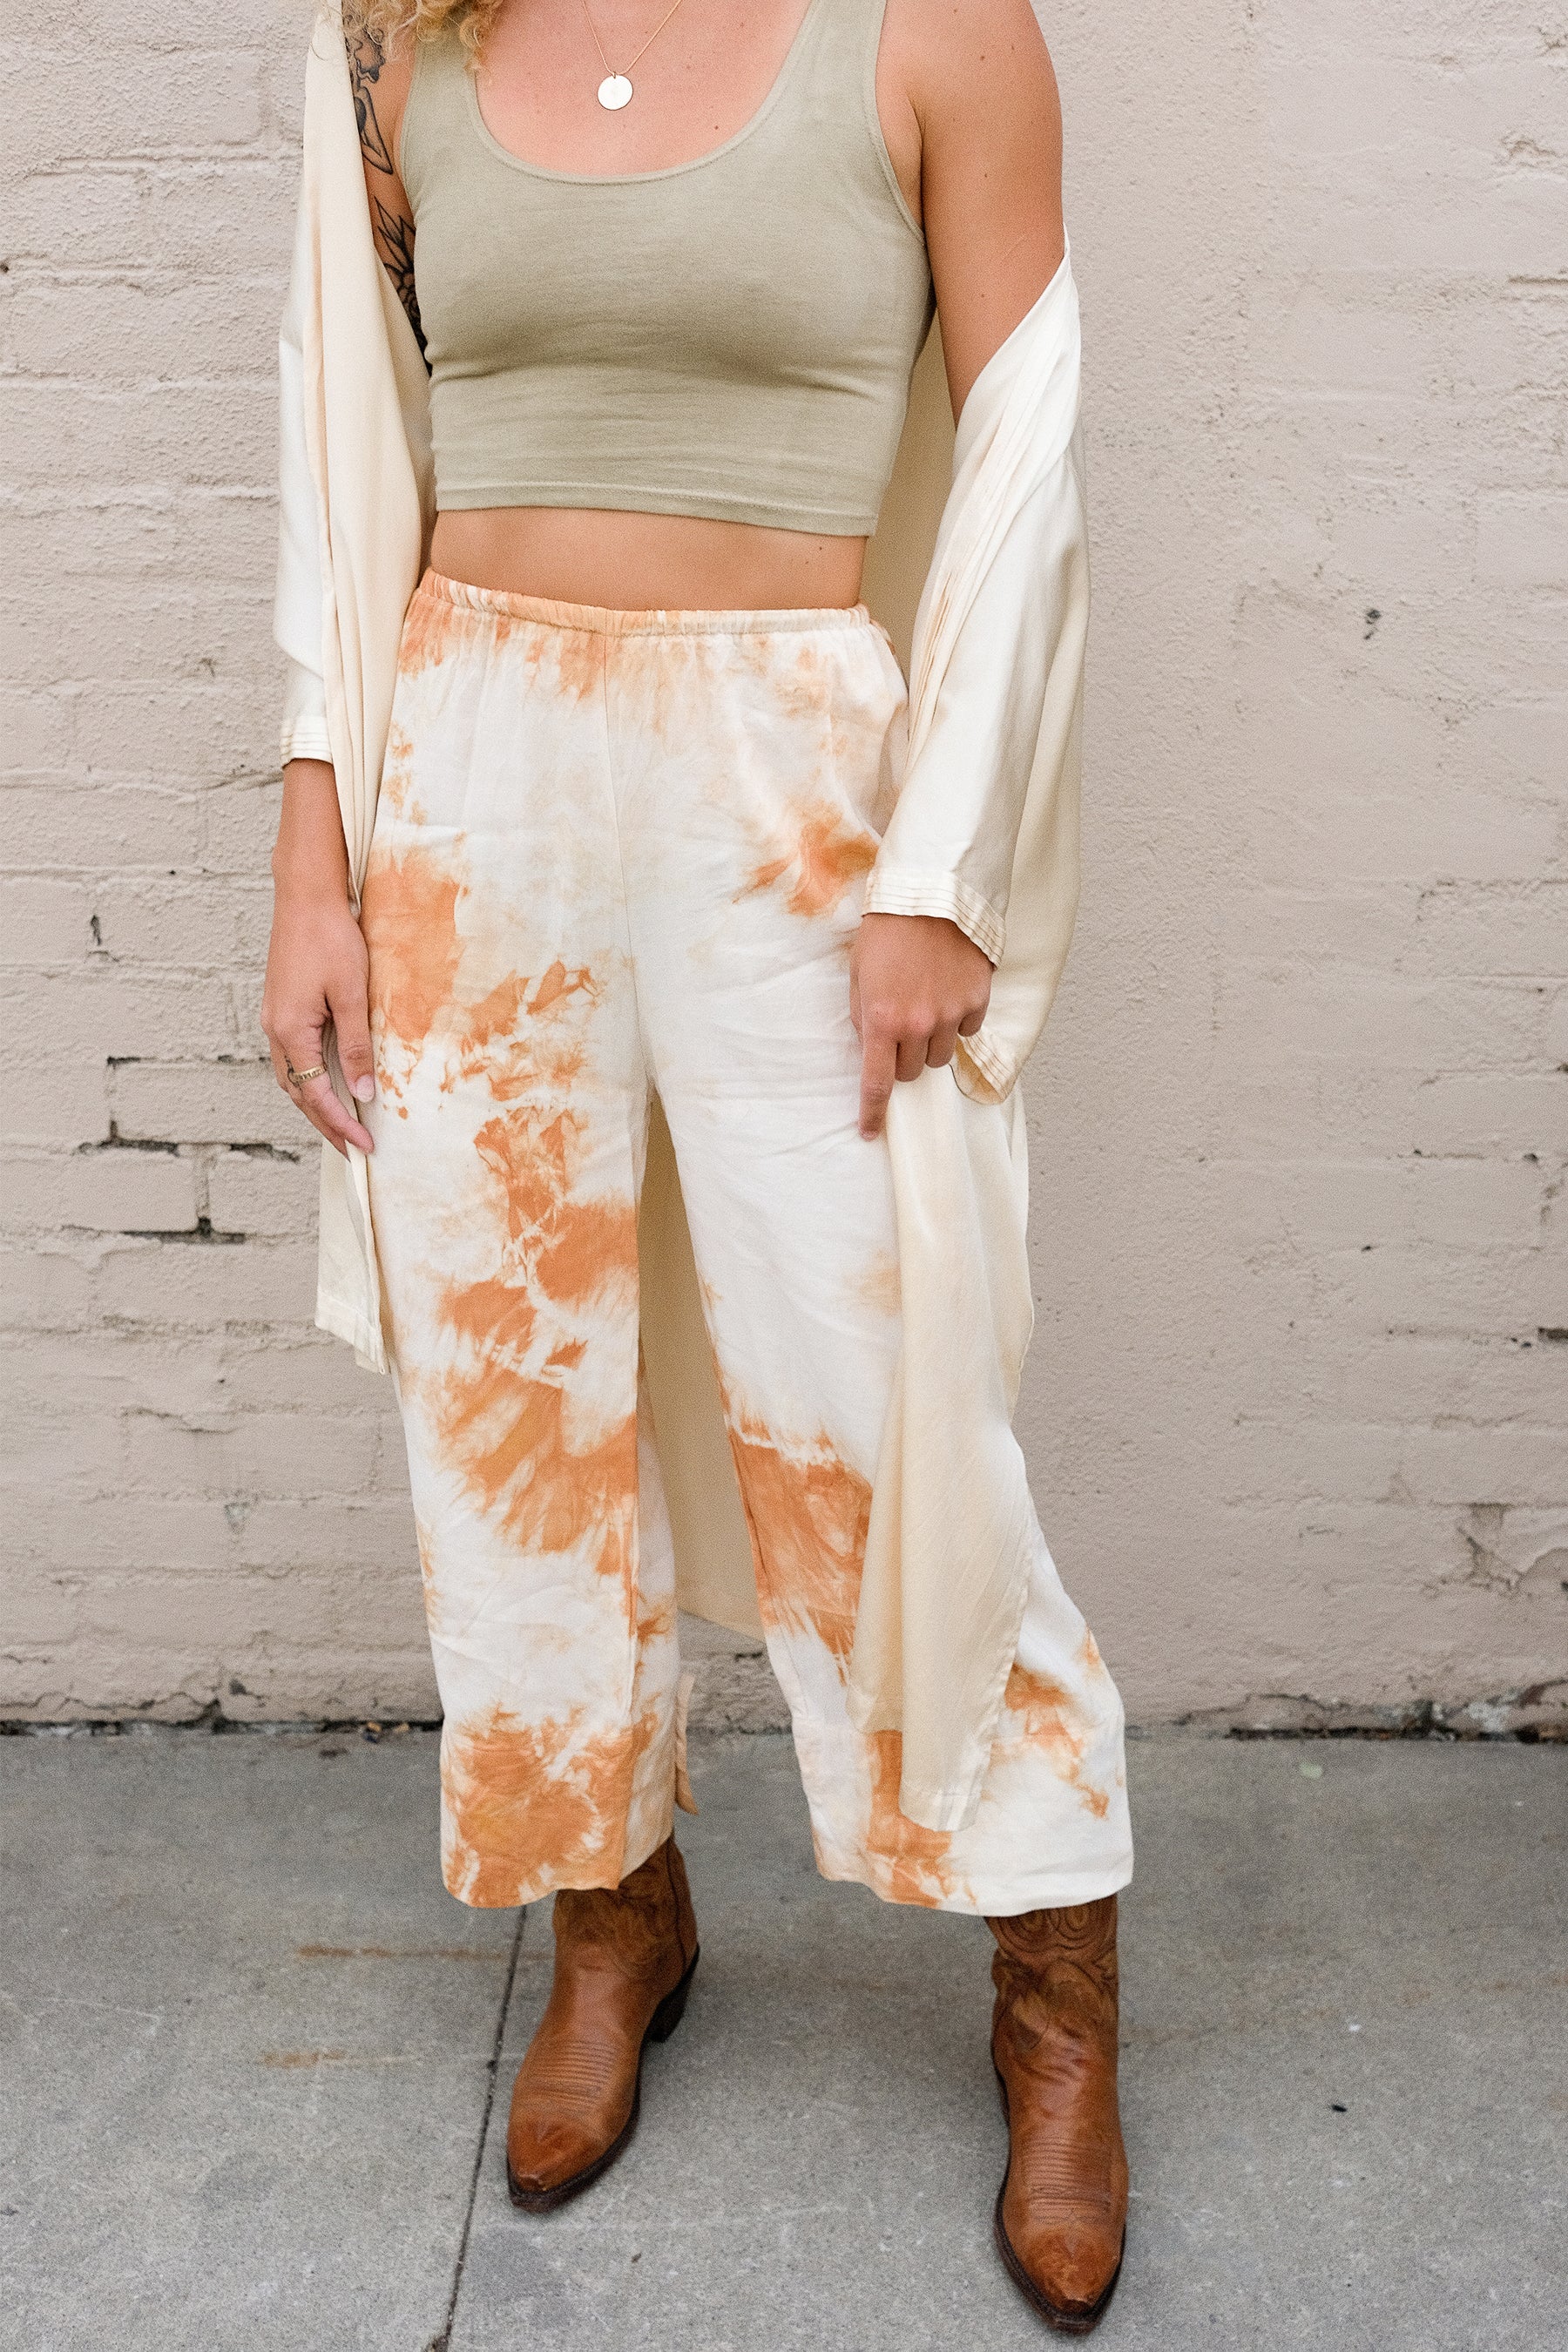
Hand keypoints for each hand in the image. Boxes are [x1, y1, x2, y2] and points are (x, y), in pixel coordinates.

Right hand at [261, 760, 374, 1157]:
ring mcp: (275, 1020)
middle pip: (299, 1094)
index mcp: (291, 1033)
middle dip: (326, 1125)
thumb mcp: (352, 995)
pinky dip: (311, 1079)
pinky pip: (294, 1057)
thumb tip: (365, 1093)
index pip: (317, 1096)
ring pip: (293, 1078)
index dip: (341, 1125)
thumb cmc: (331, 939)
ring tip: (343, 1126)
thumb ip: (358, 1046)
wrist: (305, 896)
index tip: (366, 1148)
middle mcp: (275, 1031)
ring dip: (316, 1104)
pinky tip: (330, 1082)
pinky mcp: (281, 1008)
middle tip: (355, 1150)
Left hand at [849, 912, 992, 1139]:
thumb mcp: (858, 973)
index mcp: (881, 1019)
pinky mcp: (977, 1001)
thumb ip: (864, 1015)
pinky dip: (957, 1019)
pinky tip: (948, 990)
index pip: (877, 1082)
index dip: (873, 1112)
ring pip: (941, 1055)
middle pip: (912, 1072)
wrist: (930, 894)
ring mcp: (951, 1014)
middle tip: (900, 1028)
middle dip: (903, 1058)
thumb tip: (872, 1046)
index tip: (869, 1130)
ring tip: (926, 1004)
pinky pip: (967, 1029)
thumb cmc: (887, 929)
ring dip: (931, 1041)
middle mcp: (918, 1024)